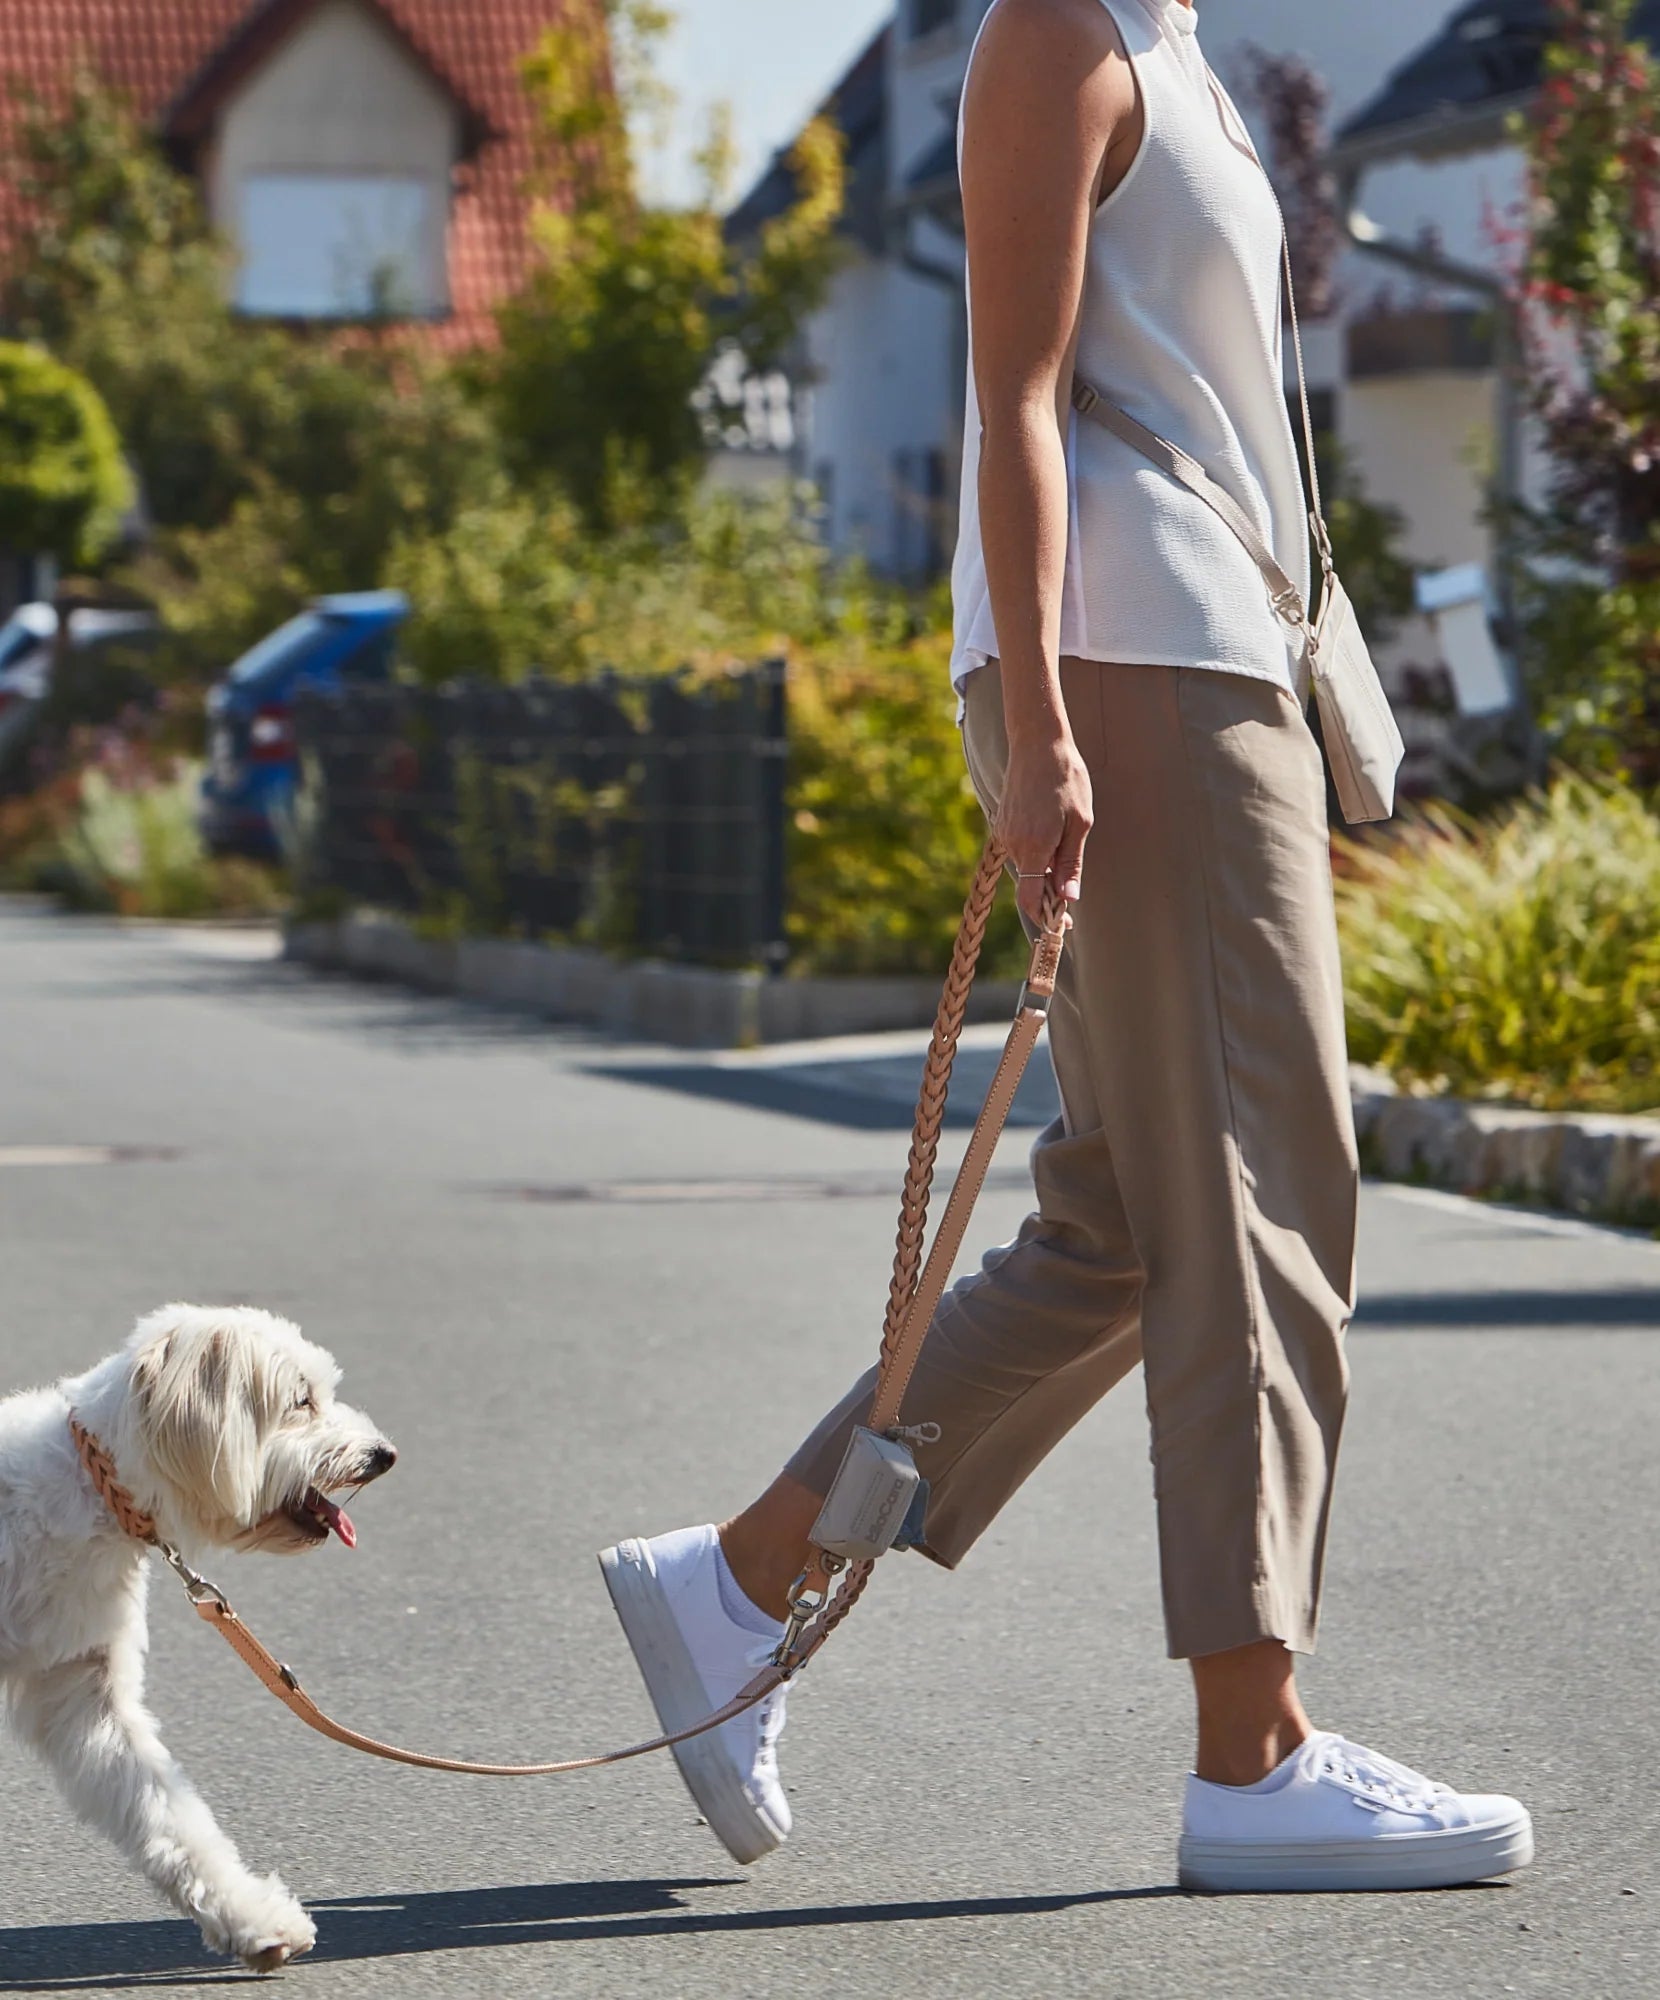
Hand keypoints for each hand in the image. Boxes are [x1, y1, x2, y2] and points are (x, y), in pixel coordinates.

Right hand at [997, 723, 1091, 930]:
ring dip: (1044, 868)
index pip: (1031, 900)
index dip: (1046, 918)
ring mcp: (1005, 833)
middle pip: (1030, 885)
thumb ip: (1071, 862)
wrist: (1037, 744)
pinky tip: (1050, 829)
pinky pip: (1021, 850)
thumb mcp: (1080, 822)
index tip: (1062, 926)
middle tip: (1071, 890)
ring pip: (1027, 867)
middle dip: (1050, 891)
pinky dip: (1036, 852)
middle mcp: (1013, 844)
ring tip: (1064, 843)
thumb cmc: (1066, 779)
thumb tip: (1068, 897)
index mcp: (1034, 846)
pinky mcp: (1002, 824)